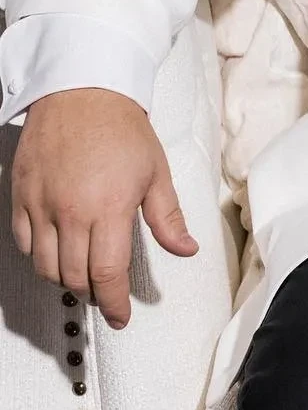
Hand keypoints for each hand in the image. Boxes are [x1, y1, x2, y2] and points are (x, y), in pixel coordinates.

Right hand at [9, 88, 196, 328]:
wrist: (83, 93)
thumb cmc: (122, 128)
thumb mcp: (156, 173)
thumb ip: (168, 218)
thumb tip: (186, 249)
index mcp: (109, 208)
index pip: (108, 274)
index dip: (114, 303)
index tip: (120, 316)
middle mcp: (71, 212)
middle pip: (74, 277)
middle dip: (93, 294)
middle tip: (106, 294)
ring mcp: (41, 205)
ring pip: (46, 267)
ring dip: (65, 280)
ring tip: (84, 276)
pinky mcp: (21, 197)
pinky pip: (25, 244)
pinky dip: (40, 257)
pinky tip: (57, 253)